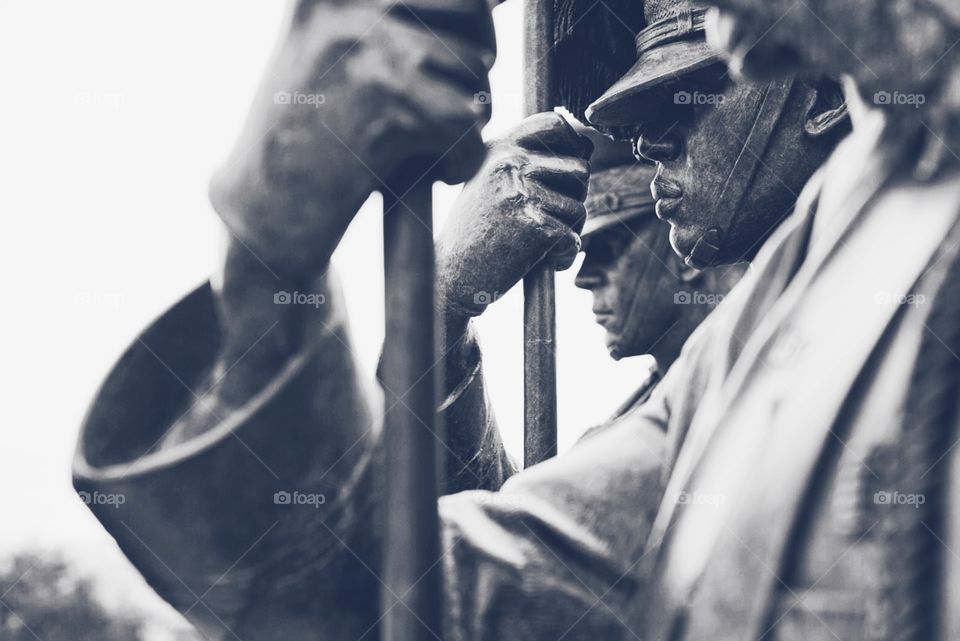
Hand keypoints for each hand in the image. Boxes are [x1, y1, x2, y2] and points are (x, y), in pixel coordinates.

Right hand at [210, 0, 495, 273]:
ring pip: (476, 74)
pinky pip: (468, 126)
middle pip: (475, 18)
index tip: (448, 62)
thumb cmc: (308, 127)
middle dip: (475, 69)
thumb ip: (401, 14)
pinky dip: (462, 160)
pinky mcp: (390, 111)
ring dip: (466, 119)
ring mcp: (371, 55)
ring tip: (428, 143)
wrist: (267, 206)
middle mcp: (352, 5)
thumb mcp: (333, 44)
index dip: (472, 21)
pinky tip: (435, 173)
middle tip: (444, 105)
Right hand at [436, 112, 592, 336]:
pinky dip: (564, 255)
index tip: (565, 173)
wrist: (451, 276)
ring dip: (569, 230)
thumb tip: (588, 148)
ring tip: (540, 243)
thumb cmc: (475, 233)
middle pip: (579, 168)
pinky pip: (573, 237)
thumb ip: (530, 162)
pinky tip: (540, 262)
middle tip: (549, 220)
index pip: (553, 124)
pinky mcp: (535, 225)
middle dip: (574, 198)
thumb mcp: (492, 184)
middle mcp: (509, 163)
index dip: (572, 146)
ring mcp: (522, 192)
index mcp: (499, 148)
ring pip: (579, 206)